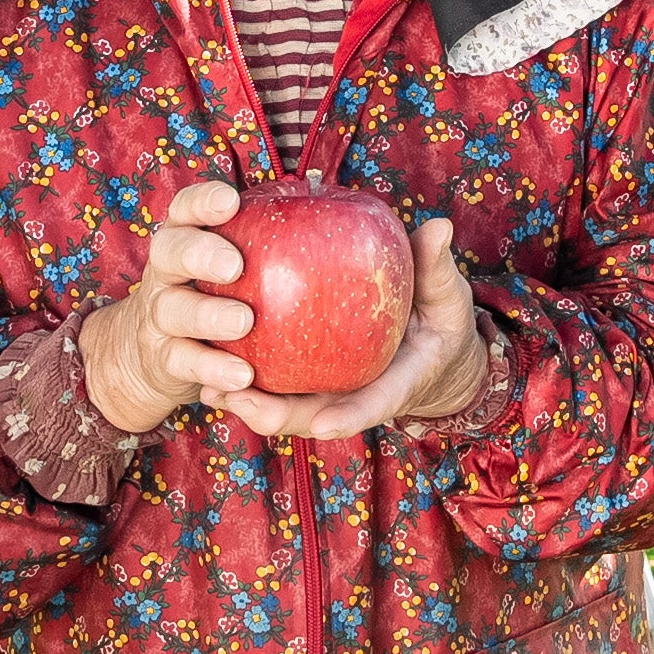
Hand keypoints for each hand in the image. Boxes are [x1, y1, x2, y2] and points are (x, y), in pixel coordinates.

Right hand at [80, 180, 257, 434]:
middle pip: (169, 252)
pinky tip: (244, 378)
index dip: (203, 201)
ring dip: (207, 316)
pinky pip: (186, 364)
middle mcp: (167, 271)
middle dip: (199, 253)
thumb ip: (277, 244)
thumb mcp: (236, 264)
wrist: (153, 353)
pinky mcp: (165, 359)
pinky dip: (213, 370)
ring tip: (243, 322)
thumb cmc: (218, 293)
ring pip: (173, 310)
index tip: (230, 201)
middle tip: (235, 266)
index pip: (186, 209)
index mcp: (187, 238)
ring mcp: (160, 315)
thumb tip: (359, 220)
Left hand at [217, 216, 489, 444]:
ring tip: (210, 386)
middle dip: (274, 416)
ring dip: (246, 404)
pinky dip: (242, 383)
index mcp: (397, 383)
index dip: (348, 416)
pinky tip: (206, 362)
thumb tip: (440, 228)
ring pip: (285, 410)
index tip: (323, 425)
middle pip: (312, 417)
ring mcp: (330, 395)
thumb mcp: (447, 298)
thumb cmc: (440, 325)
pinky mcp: (311, 383)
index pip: (374, 404)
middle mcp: (357, 397)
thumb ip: (436, 268)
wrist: (433, 356)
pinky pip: (274, 386)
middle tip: (239, 397)